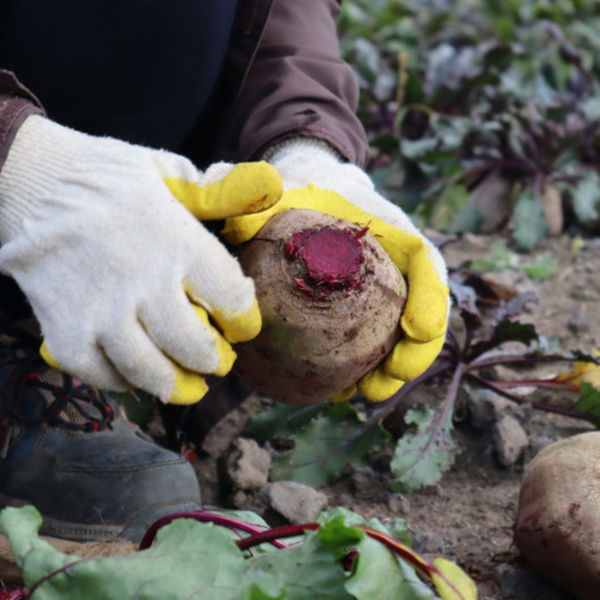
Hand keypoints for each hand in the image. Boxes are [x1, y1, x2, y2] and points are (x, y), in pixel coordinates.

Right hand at [0, 116, 281, 403]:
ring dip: (177, 384)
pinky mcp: (66, 332)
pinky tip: (137, 377)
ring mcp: (102, 313)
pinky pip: (104, 376)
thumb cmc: (107, 179)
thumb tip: (270, 183)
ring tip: (189, 385)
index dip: (244, 320)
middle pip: (195, 346)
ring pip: (152, 372)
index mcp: (179, 242)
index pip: (232, 298)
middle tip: (219, 362)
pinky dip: (126, 383)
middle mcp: (144, 283)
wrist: (30, 183)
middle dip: (214, 360)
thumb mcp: (168, 172)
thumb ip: (218, 190)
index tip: (243, 326)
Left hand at [222, 139, 448, 401]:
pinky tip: (340, 390)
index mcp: (389, 234)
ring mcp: (380, 295)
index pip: (424, 263)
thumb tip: (236, 229)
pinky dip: (364, 370)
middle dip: (418, 349)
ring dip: (393, 370)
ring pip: (400, 337)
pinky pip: (371, 346)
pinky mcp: (361, 317)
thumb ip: (264, 205)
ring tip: (369, 392)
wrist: (305, 200)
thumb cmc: (301, 195)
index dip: (430, 297)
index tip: (418, 327)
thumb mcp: (285, 193)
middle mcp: (393, 267)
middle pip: (423, 310)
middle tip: (393, 373)